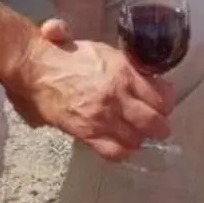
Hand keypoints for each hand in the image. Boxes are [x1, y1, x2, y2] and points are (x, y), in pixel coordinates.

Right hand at [5, 29, 171, 159]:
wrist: (37, 68)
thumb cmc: (67, 55)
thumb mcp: (102, 50)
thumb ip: (126, 62)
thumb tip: (146, 72)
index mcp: (123, 71)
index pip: (160, 96)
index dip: (166, 102)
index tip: (164, 103)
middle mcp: (117, 96)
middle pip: (154, 123)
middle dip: (159, 126)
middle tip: (157, 125)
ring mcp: (103, 117)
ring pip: (137, 140)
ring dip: (140, 138)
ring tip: (136, 134)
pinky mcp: (87, 133)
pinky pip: (115, 152)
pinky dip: (122, 152)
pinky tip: (120, 145)